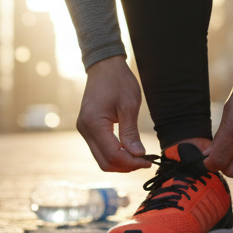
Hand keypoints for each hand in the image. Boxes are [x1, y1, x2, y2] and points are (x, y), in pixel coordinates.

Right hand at [76, 56, 151, 171]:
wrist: (104, 66)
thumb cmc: (118, 81)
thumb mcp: (129, 105)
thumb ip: (131, 132)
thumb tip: (138, 155)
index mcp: (94, 123)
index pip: (112, 155)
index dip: (131, 162)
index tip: (148, 161)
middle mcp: (85, 129)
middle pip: (105, 162)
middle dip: (126, 166)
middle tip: (145, 161)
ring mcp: (84, 130)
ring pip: (101, 158)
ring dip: (120, 162)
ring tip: (138, 156)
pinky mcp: (87, 129)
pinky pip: (100, 149)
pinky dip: (114, 154)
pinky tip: (128, 149)